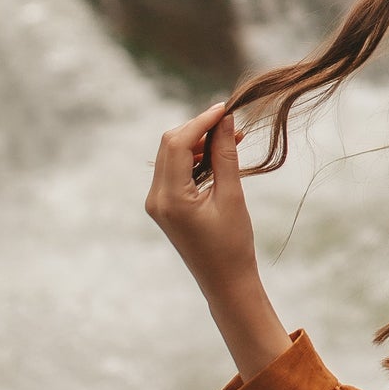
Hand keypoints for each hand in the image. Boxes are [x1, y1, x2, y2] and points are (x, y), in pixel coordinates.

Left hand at [147, 101, 290, 381]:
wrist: (225, 282)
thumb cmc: (233, 244)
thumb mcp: (232, 196)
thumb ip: (225, 155)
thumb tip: (225, 119)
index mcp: (169, 197)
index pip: (177, 143)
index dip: (200, 120)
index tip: (226, 107)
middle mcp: (155, 198)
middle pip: (170, 145)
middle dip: (199, 129)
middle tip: (232, 124)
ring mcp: (156, 202)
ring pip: (171, 155)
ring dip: (198, 142)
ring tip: (231, 139)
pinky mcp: (164, 205)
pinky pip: (174, 170)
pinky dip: (194, 158)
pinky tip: (217, 156)